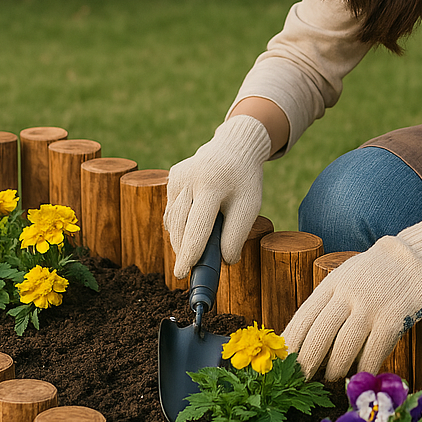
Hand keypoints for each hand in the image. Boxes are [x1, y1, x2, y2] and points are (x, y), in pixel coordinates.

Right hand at [164, 115, 272, 277]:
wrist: (234, 147)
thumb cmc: (244, 181)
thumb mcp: (250, 205)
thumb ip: (237, 234)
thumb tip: (224, 262)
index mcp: (213, 184)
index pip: (198, 225)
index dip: (190, 252)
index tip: (183, 273)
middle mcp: (190, 178)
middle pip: (180, 226)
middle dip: (183, 251)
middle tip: (188, 270)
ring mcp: (177, 176)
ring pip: (173, 221)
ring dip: (181, 240)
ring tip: (196, 247)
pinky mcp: (172, 177)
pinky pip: (172, 211)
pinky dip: (181, 224)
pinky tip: (194, 223)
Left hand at [282, 206, 421, 379]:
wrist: (414, 258)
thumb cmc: (374, 275)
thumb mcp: (345, 279)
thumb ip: (327, 304)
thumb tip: (302, 342)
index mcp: (332, 284)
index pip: (303, 317)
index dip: (290, 344)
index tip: (280, 364)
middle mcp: (348, 294)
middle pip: (319, 334)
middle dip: (306, 363)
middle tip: (299, 381)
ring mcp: (371, 306)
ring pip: (344, 347)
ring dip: (334, 369)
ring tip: (330, 379)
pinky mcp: (393, 318)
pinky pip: (373, 352)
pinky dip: (364, 369)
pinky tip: (359, 376)